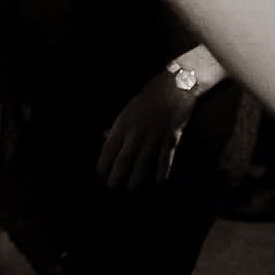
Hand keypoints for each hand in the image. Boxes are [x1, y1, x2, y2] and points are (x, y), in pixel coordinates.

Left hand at [97, 71, 198, 190]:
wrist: (175, 85)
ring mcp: (154, 135)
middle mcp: (137, 131)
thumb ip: (117, 126)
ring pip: (142, 161)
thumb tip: (105, 138)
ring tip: (130, 189)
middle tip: (112, 188)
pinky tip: (159, 183)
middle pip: (123, 158)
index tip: (99, 175)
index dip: (103, 163)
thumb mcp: (128, 109)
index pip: (109, 147)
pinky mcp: (171, 137)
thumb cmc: (150, 96)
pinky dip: (162, 171)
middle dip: (116, 175)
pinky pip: (165, 158)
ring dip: (136, 177)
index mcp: (124, 123)